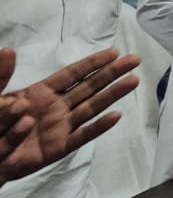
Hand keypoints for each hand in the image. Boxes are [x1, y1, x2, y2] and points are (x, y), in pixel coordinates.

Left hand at [0, 47, 139, 184]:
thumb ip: (1, 75)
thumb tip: (8, 49)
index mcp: (41, 92)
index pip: (72, 74)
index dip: (93, 63)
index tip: (114, 52)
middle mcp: (56, 107)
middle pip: (89, 86)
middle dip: (112, 72)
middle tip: (134, 60)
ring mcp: (60, 127)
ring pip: (92, 107)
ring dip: (113, 94)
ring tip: (133, 81)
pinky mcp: (59, 148)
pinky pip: (82, 136)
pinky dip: (99, 127)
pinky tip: (116, 116)